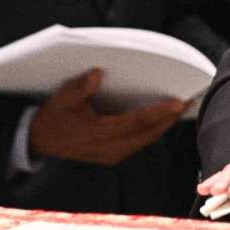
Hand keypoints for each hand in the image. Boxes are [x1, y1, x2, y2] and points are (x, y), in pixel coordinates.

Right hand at [27, 70, 186, 166]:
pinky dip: (153, 130)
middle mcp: (109, 148)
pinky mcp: (113, 155)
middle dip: (170, 118)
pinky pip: (139, 142)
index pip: (137, 122)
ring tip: (180, 108)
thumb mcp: (61, 100)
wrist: (40, 141)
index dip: (160, 112)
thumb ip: (80, 88)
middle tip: (188, 100)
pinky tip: (161, 118)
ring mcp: (112, 154)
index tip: (179, 102)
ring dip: (164, 125)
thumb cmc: (53, 118)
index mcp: (99, 134)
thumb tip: (97, 74)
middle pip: (148, 133)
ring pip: (146, 139)